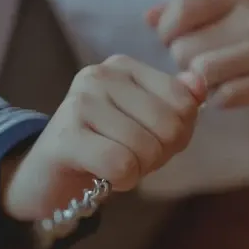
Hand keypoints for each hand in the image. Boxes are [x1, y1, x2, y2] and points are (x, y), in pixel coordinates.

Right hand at [2, 55, 205, 221]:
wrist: (49, 178)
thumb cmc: (106, 147)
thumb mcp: (149, 124)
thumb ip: (179, 103)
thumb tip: (199, 85)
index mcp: (124, 67)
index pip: (184, 101)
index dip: (178, 134)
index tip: (150, 139)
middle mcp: (100, 75)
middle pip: (170, 126)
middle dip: (159, 155)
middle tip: (132, 157)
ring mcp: (80, 102)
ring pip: (147, 148)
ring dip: (139, 170)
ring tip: (114, 164)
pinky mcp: (66, 136)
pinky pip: (122, 165)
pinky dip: (123, 181)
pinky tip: (103, 175)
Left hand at [146, 0, 248, 108]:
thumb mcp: (225, 9)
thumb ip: (184, 9)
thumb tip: (148, 18)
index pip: (183, 9)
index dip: (166, 30)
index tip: (171, 38)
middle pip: (186, 47)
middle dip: (184, 60)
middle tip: (200, 61)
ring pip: (202, 73)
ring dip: (199, 82)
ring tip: (212, 77)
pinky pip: (224, 96)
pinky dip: (218, 99)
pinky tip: (228, 90)